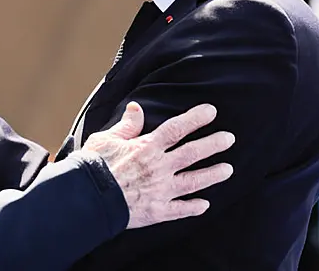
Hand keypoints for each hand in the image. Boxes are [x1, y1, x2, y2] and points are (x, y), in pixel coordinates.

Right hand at [81, 102, 233, 229]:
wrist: (88, 198)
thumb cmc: (94, 167)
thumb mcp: (107, 139)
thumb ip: (126, 125)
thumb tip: (136, 108)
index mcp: (147, 147)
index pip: (176, 129)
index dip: (195, 119)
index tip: (211, 112)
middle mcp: (159, 167)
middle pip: (192, 153)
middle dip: (213, 144)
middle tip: (229, 139)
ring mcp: (161, 190)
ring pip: (193, 181)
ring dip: (212, 175)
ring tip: (228, 169)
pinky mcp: (157, 211)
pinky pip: (180, 210)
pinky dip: (194, 208)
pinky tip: (205, 205)